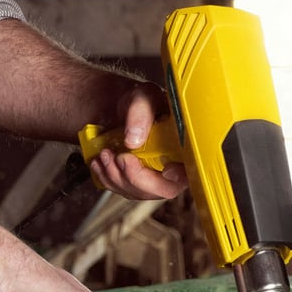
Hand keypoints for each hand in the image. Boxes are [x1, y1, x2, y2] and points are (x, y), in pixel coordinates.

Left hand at [88, 83, 188, 200]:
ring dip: (117, 177)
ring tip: (105, 154)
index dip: (179, 176)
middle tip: (120, 158)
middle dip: (136, 178)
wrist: (119, 107)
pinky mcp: (136, 182)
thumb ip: (140, 112)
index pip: (191, 170)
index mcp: (183, 146)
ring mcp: (154, 177)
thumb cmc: (139, 102)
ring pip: (139, 193)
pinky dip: (107, 179)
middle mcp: (173, 165)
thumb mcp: (142, 98)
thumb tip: (134, 139)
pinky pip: (123, 190)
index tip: (165, 169)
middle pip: (163, 189)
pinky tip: (101, 162)